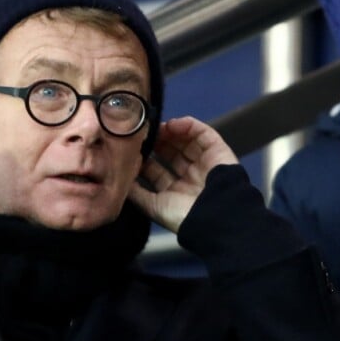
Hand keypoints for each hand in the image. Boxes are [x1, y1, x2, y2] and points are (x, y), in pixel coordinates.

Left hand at [129, 117, 237, 232]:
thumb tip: (120, 179)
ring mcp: (205, 164)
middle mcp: (190, 178)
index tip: (132, 149)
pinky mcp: (218, 151)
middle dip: (156, 143)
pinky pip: (204, 134)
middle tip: (144, 134)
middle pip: (171, 153)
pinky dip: (189, 126)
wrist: (215, 216)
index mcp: (175, 193)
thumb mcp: (153, 206)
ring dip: (171, 132)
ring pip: (186, 141)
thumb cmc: (182, 215)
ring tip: (158, 127)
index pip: (157, 170)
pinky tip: (174, 125)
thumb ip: (136, 192)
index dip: (145, 158)